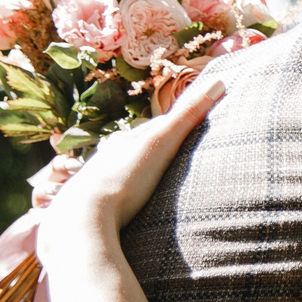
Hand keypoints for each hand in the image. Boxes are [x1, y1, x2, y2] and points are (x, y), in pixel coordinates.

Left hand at [47, 74, 226, 235]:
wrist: (82, 219)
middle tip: (162, 153)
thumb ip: (186, 116)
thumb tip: (218, 81)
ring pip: (114, 176)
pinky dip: (117, 203)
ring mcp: (93, 187)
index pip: (149, 131)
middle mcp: (103, 161)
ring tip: (141, 185)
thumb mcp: (160, 144)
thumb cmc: (123, 180)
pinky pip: (107, 204)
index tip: (182, 127)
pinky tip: (121, 213)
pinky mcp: (88, 214)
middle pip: (128, 152)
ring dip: (128, 178)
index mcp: (121, 144)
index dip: (168, 128)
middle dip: (144, 152)